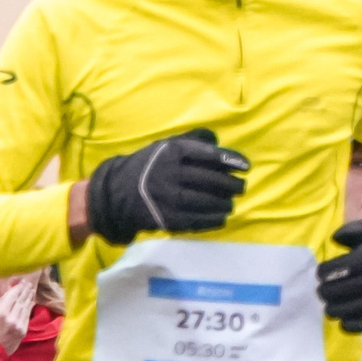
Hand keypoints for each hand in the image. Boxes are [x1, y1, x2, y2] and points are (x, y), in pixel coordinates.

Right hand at [0, 277, 37, 354]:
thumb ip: (1, 303)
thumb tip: (10, 292)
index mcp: (0, 313)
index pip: (12, 296)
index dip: (18, 288)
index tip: (21, 281)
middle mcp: (11, 318)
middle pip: (20, 300)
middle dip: (25, 291)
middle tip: (28, 283)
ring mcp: (18, 326)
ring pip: (25, 308)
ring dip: (29, 297)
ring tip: (31, 290)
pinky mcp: (23, 331)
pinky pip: (27, 316)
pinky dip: (29, 308)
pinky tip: (31, 301)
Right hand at [83, 129, 247, 243]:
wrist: (115, 193)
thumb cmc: (147, 166)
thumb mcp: (164, 146)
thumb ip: (190, 140)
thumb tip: (217, 140)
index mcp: (171, 151)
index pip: (207, 154)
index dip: (230, 160)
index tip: (246, 167)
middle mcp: (169, 173)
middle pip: (209, 179)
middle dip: (230, 185)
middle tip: (241, 187)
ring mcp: (167, 197)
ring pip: (204, 201)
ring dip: (223, 204)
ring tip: (231, 204)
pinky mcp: (165, 218)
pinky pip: (194, 220)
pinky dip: (211, 220)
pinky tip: (221, 218)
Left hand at [318, 215, 361, 331]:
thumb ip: (355, 230)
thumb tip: (334, 239)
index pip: (356, 264)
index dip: (334, 270)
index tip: (319, 275)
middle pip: (361, 286)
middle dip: (336, 291)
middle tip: (320, 294)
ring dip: (345, 310)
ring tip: (329, 310)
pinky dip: (360, 325)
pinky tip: (344, 324)